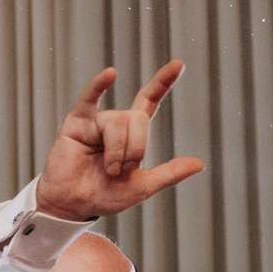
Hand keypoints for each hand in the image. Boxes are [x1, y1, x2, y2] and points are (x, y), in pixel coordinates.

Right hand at [34, 62, 204, 220]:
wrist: (73, 206)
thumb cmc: (103, 196)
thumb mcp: (142, 187)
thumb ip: (169, 173)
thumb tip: (199, 164)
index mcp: (131, 134)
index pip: (149, 102)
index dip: (163, 83)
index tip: (178, 65)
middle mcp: (114, 124)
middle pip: (137, 118)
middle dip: (134, 147)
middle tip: (119, 170)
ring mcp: (95, 122)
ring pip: (118, 121)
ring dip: (117, 150)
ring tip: (106, 170)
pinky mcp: (76, 124)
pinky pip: (88, 99)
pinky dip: (99, 85)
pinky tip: (111, 74)